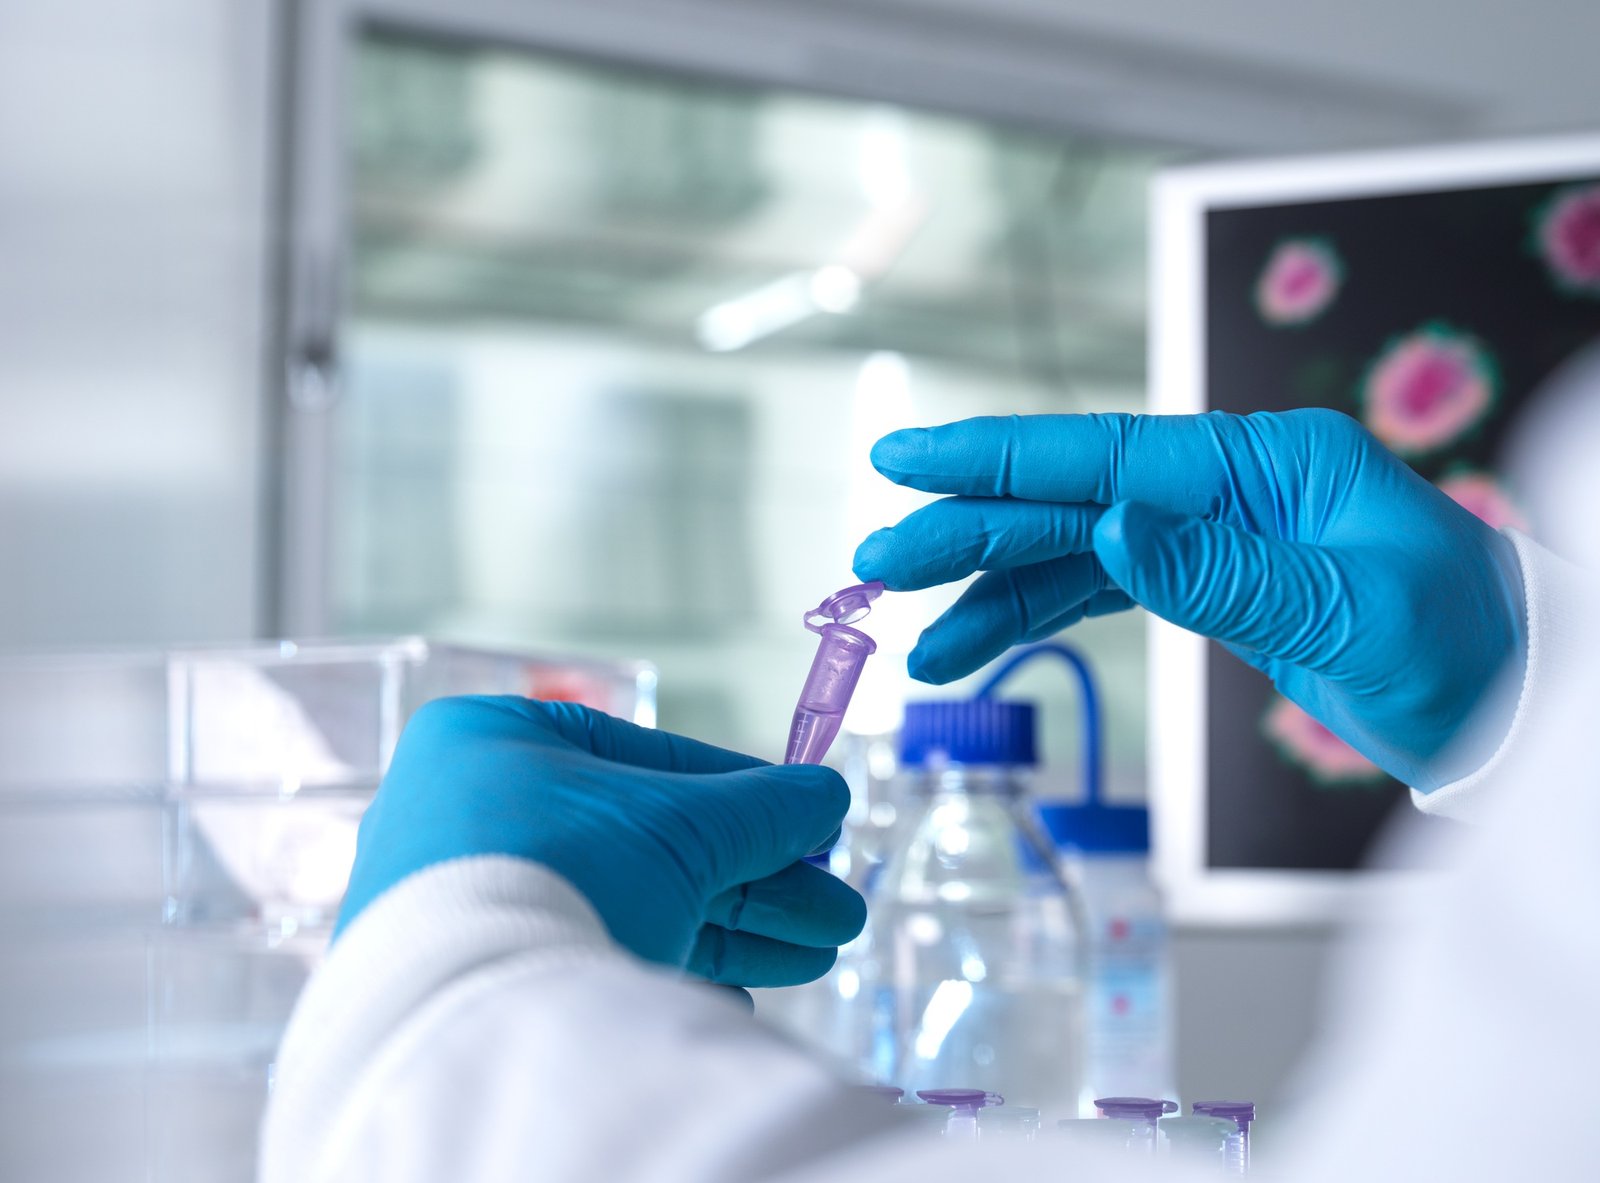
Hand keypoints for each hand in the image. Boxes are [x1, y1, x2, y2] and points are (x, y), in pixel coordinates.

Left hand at [337, 697, 864, 986]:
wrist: (469, 1014)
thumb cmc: (561, 872)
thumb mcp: (680, 825)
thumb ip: (761, 807)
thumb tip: (826, 795)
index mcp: (492, 743)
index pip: (643, 756)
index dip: (742, 791)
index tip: (810, 820)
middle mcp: (469, 817)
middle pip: (646, 841)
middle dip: (754, 877)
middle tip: (832, 906)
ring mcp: (470, 901)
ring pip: (629, 904)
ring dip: (735, 929)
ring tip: (818, 951)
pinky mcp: (481, 976)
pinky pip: (590, 960)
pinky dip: (669, 970)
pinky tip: (739, 995)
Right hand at [853, 410, 1526, 789]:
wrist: (1514, 706)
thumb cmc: (1468, 652)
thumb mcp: (1355, 614)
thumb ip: (1226, 573)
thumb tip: (1111, 531)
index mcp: (1264, 464)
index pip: (1102, 455)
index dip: (995, 459)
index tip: (905, 458)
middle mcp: (1225, 489)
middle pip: (1066, 502)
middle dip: (967, 531)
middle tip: (877, 561)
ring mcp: (1213, 538)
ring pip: (1069, 553)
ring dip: (988, 591)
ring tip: (913, 639)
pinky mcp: (1210, 587)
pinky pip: (1099, 595)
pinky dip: (1034, 619)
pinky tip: (975, 644)